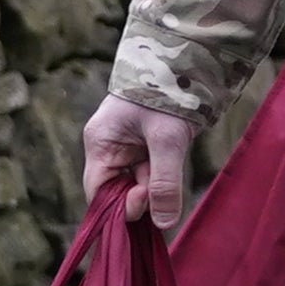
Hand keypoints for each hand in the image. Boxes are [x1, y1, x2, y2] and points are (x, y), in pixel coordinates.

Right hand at [78, 94, 203, 228]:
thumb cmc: (168, 95)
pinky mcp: (145, 147)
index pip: (98, 192)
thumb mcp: (167, 139)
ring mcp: (127, 148)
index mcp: (101, 143)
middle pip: (118, 191)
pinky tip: (173, 172)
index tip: (145, 198)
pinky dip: (162, 180)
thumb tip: (163, 224)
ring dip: (155, 187)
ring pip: (137, 184)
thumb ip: (164, 182)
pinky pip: (149, 174)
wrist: (187, 62)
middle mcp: (109, 148)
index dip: (119, 206)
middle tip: (163, 187)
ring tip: (170, 164)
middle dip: (141, 196)